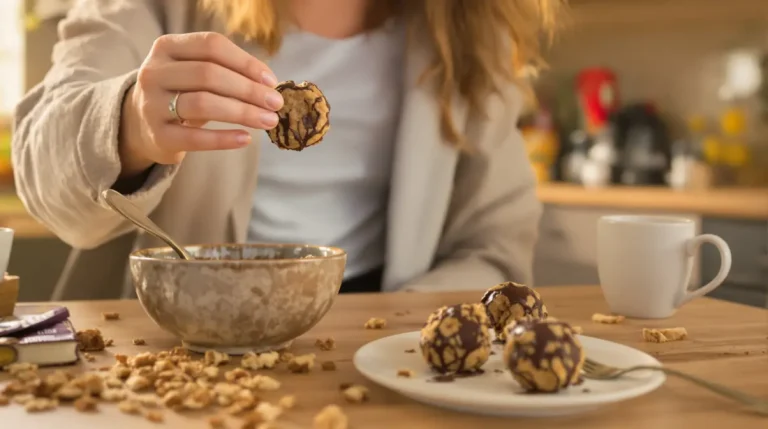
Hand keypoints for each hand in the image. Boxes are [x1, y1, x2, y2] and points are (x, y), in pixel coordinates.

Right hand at [118, 32, 282, 176]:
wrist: (139, 124)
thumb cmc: (180, 93)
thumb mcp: (195, 73)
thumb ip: (227, 71)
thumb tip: (269, 85)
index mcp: (167, 48)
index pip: (211, 46)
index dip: (245, 62)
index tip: (271, 81)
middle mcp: (155, 72)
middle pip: (208, 74)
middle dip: (248, 90)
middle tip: (275, 104)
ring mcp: (152, 104)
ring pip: (202, 103)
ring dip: (242, 112)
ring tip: (268, 121)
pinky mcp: (157, 136)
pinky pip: (195, 138)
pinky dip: (224, 138)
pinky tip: (245, 138)